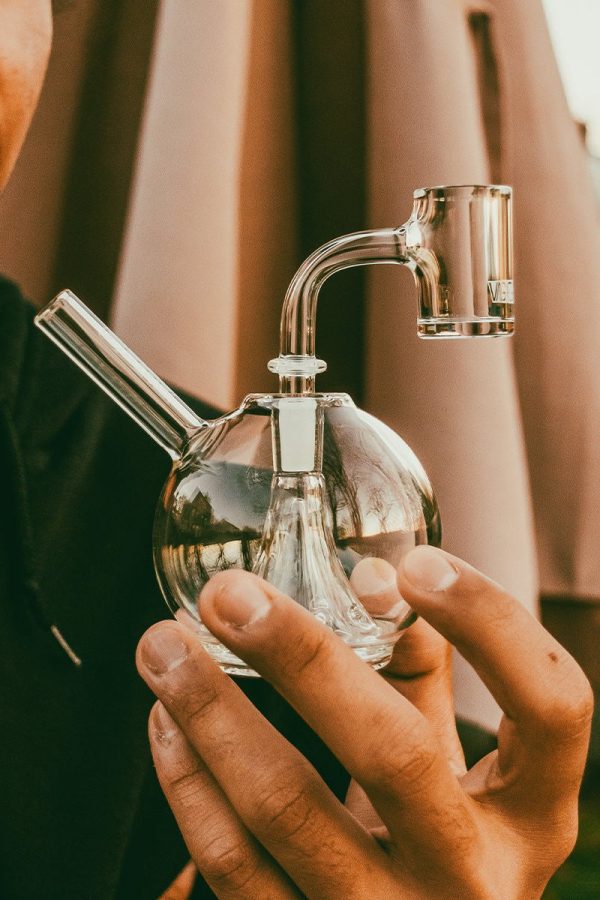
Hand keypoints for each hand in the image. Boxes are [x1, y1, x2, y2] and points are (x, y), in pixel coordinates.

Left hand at [136, 547, 592, 898]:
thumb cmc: (440, 836)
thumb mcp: (456, 762)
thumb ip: (422, 671)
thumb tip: (369, 581)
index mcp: (530, 816)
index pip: (550, 707)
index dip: (490, 624)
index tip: (415, 564)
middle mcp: (471, 878)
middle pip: (394, 754)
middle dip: (301, 658)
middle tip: (229, 596)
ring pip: (287, 812)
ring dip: (211, 714)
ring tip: (165, 645)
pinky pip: (232, 866)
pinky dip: (189, 781)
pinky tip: (168, 721)